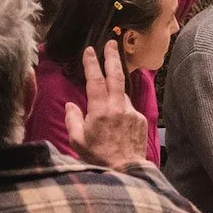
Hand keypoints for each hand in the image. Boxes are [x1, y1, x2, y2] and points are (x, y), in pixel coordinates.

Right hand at [65, 41, 148, 168]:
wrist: (126, 170)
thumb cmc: (98, 157)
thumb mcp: (77, 139)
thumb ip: (72, 119)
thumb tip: (71, 104)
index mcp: (100, 110)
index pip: (95, 80)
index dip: (92, 63)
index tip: (90, 50)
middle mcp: (118, 107)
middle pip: (116, 76)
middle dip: (112, 57)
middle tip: (112, 42)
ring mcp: (131, 112)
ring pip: (121, 94)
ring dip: (114, 91)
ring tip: (105, 105)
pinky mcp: (140, 120)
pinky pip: (128, 108)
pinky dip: (120, 108)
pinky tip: (116, 121)